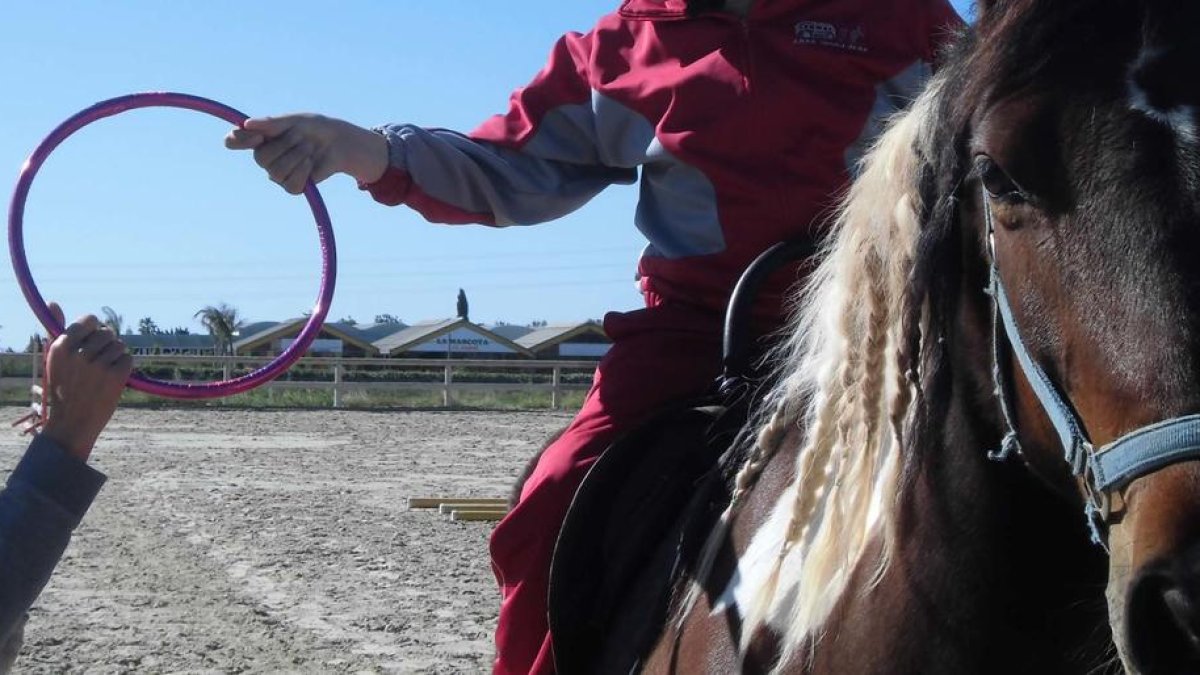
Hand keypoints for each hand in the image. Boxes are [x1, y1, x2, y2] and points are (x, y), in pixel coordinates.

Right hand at [39, 303, 133, 460]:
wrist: (72, 422)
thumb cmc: (64, 387)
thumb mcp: (55, 358)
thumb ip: (57, 330)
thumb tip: (53, 303)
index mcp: (62, 347)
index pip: (89, 320)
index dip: (94, 329)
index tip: (92, 340)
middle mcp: (80, 354)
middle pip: (108, 333)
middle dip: (106, 344)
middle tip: (97, 362)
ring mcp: (99, 365)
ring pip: (119, 345)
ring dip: (116, 356)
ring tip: (103, 372)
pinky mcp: (116, 376)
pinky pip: (128, 358)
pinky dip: (124, 367)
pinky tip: (113, 379)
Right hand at [224, 114, 389, 193]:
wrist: (338, 142)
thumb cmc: (314, 128)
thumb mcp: (295, 121)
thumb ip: (272, 123)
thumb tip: (247, 123)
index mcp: (259, 138)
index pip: (233, 141)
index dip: (239, 140)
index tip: (259, 135)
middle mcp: (264, 157)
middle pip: (260, 159)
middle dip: (285, 145)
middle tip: (300, 136)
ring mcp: (277, 174)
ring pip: (276, 173)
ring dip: (297, 157)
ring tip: (309, 148)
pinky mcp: (292, 186)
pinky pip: (290, 185)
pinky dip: (304, 172)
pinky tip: (310, 163)